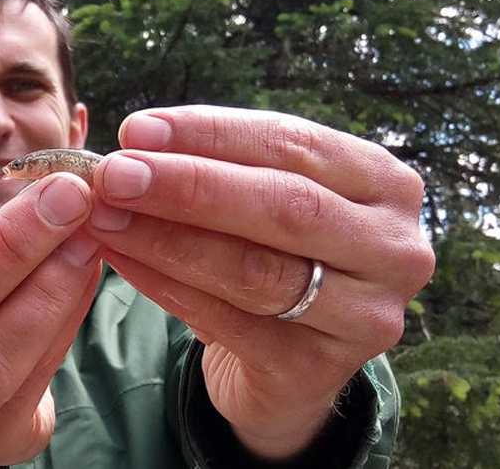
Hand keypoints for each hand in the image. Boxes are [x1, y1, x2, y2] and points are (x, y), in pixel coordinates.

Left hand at [86, 105, 434, 459]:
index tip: (137, 130)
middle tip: (113, 174)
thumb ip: (222, 169)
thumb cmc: (278, 257)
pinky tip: (121, 261)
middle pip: (283, 205)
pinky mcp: (320, 370)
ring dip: (167, 238)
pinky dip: (166, 288)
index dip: (211, 134)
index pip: (294, 143)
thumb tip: (137, 142)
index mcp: (386, 185)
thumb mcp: (266, 202)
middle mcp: (394, 249)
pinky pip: (229, 324)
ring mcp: (366, 316)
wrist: (293, 360)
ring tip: (105, 216)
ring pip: (254, 268)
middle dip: (188, 185)